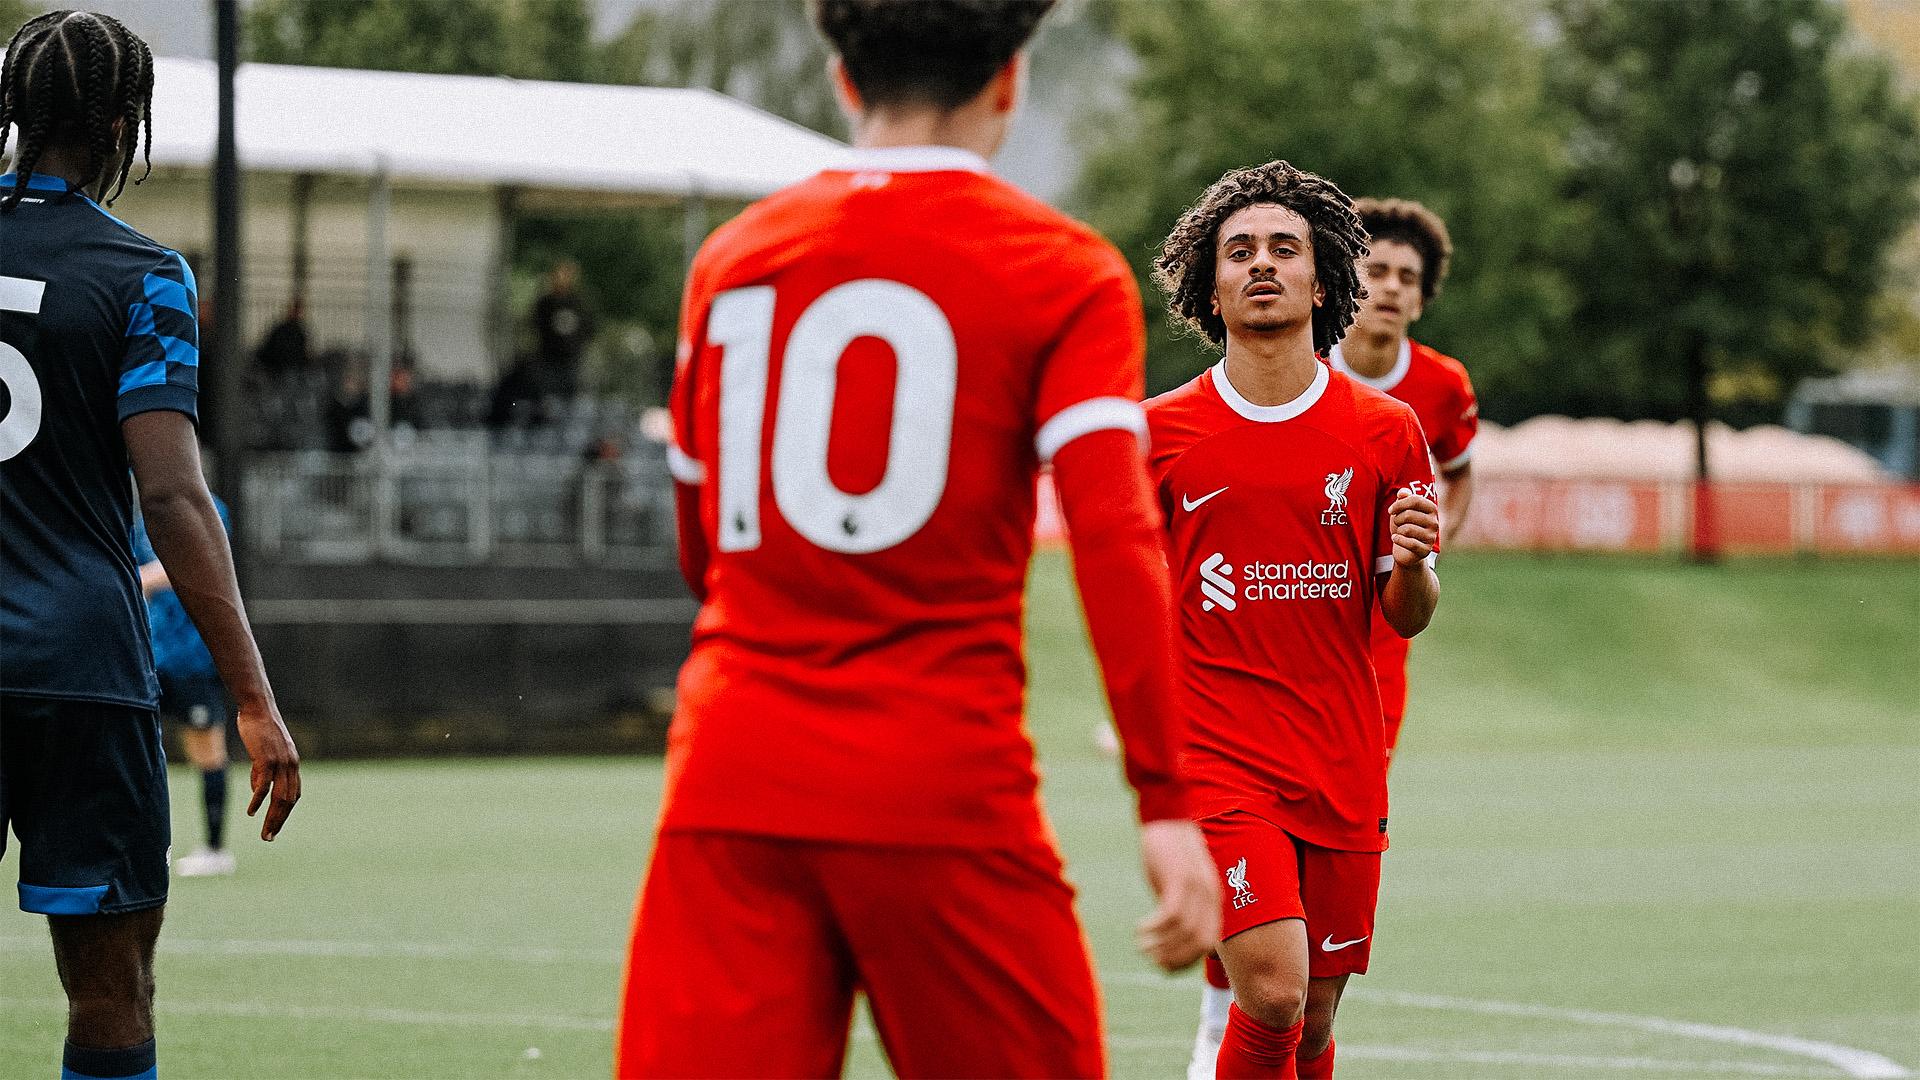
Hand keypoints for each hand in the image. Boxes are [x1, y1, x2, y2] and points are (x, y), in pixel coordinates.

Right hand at [234, 698, 300, 840]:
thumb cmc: (259, 729)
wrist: (257, 708)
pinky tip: (252, 812)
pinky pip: (264, 785)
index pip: (294, 795)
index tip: (276, 826)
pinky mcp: (267, 758)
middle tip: (269, 838)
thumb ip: (264, 771)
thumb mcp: (265, 753)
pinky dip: (258, 801)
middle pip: (288, 801)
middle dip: (279, 821)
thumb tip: (259, 791)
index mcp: (292, 764)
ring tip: (265, 833)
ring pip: (279, 797)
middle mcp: (291, 765)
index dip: (285, 812)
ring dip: (271, 818)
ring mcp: (280, 762)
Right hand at [1136, 819, 1221, 971]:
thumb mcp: (1180, 882)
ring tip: (1141, 945)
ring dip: (1160, 945)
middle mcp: (1209, 897)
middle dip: (1174, 959)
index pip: (1207, 944)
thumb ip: (1181, 905)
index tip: (1163, 966)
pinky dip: (1154, 929)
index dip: (1186, 961)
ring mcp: (1197, 888)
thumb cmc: (1170, 851)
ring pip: (1183, 933)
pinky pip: (1170, 915)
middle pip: (1198, 943)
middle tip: (1150, 958)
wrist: (1168, 816)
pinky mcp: (1180, 879)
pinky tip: (1139, 929)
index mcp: (1213, 900)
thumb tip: (1169, 933)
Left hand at [1389, 487, 1438, 566]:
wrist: (1405, 550)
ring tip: (1399, 532)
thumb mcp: (1402, 510)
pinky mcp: (1426, 550)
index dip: (1399, 504)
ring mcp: (1431, 537)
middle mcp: (1435, 522)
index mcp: (1431, 509)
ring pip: (1407, 529)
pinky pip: (1409, 543)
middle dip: (1397, 519)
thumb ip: (1403, 499)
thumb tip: (1402, 492)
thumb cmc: (1404, 526)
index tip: (1391, 510)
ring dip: (1398, 530)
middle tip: (1397, 523)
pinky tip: (1396, 539)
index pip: (1415, 500)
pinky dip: (1398, 540)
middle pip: (1409, 515)